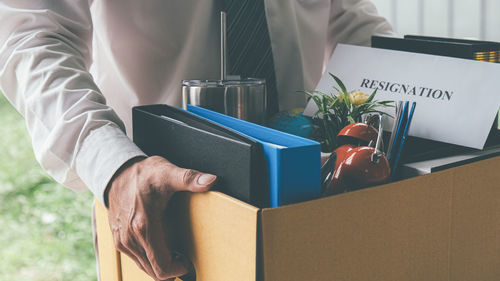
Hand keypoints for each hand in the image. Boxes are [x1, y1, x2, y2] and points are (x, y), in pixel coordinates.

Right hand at [106, 156, 216, 280]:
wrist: (117, 172)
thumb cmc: (143, 174)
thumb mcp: (168, 172)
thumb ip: (189, 178)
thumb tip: (210, 181)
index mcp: (144, 226)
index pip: (162, 266)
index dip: (178, 268)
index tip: (187, 260)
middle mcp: (130, 238)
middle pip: (154, 271)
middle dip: (171, 268)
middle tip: (183, 256)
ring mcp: (122, 241)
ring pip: (145, 268)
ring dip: (160, 264)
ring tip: (173, 251)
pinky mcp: (118, 241)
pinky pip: (136, 260)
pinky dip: (149, 259)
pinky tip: (159, 246)